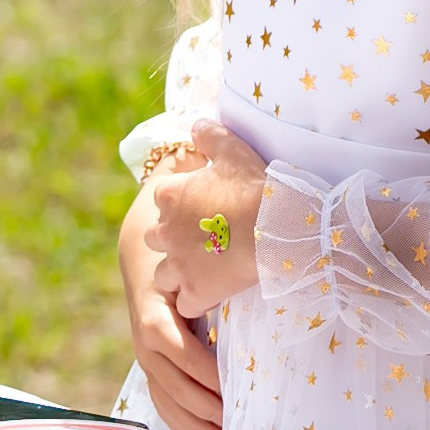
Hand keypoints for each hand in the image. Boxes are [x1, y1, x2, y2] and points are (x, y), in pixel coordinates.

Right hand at [119, 194, 224, 429]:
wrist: (144, 249)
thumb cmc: (179, 244)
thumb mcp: (191, 242)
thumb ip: (212, 246)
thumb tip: (239, 230)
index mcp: (154, 306)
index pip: (173, 344)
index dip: (199, 368)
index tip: (229, 386)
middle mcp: (145, 334)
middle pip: (169, 378)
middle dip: (202, 401)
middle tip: (235, 416)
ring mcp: (145, 353)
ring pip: (165, 394)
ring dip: (194, 418)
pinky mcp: (152, 364)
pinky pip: (162, 400)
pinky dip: (182, 422)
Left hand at [140, 125, 266, 318]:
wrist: (275, 228)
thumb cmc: (253, 187)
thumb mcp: (231, 150)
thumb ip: (209, 134)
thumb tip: (195, 124)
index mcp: (169, 196)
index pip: (160, 200)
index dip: (178, 205)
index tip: (199, 209)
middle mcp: (166, 230)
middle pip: (154, 238)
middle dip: (170, 240)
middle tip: (199, 241)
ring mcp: (178, 264)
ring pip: (162, 275)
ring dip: (177, 274)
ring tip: (200, 272)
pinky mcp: (196, 292)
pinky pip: (185, 304)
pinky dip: (195, 302)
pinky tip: (210, 297)